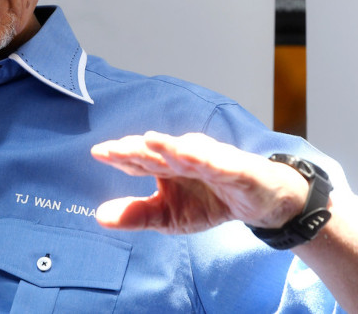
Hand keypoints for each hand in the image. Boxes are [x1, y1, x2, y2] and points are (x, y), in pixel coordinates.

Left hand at [91, 131, 310, 233]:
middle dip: (135, 149)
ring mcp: (209, 159)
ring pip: (185, 152)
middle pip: (157, 152)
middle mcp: (184, 156)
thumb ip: (137, 214)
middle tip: (112, 149)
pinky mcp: (234, 167)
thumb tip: (99, 216)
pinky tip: (189, 154)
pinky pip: (218, 162)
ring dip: (168, 146)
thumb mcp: (169, 217)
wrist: (259, 204)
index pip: (139, 159)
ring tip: (147, 140)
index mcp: (166, 166)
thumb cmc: (210, 202)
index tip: (98, 152)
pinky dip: (204, 158)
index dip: (119, 155)